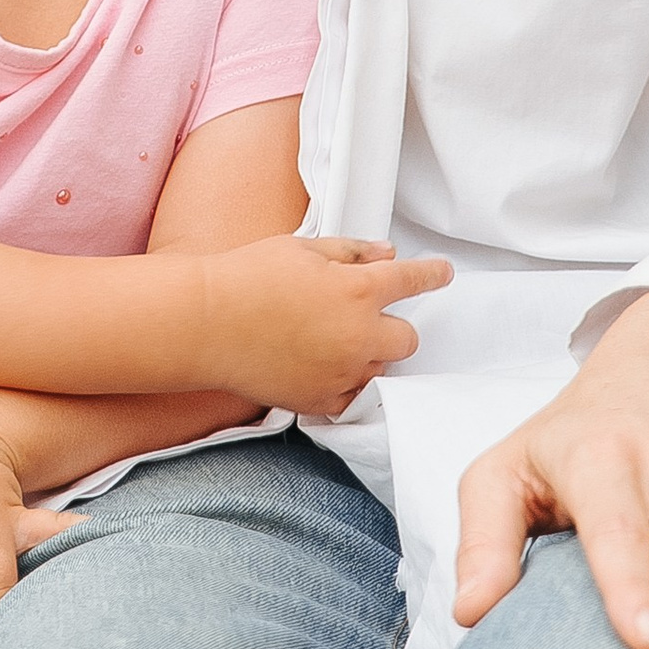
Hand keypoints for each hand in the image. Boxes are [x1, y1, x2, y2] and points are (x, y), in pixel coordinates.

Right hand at [194, 235, 450, 415]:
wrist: (205, 323)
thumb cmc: (248, 276)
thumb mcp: (302, 247)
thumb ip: (351, 252)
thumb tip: (386, 253)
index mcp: (358, 290)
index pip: (412, 280)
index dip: (431, 274)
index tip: (442, 273)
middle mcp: (359, 335)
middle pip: (407, 338)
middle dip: (391, 325)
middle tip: (361, 316)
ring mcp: (342, 372)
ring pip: (381, 369)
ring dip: (368, 355)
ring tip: (332, 341)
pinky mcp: (320, 400)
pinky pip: (352, 398)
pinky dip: (346, 385)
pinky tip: (325, 369)